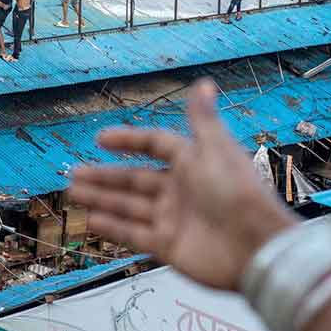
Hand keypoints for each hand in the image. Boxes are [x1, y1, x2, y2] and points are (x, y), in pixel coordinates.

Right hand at [68, 79, 295, 290]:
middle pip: (134, 179)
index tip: (100, 139)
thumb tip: (204, 83)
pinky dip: (112, 228)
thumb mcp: (216, 150)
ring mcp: (173, 219)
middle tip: (74, 172)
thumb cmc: (238, 194)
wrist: (256, 248)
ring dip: (101, 199)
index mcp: (192, 164)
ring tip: (74, 192)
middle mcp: (180, 190)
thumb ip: (203, 119)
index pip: (154, 146)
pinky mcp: (169, 246)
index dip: (128, 141)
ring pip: (128, 207)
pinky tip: (91, 220)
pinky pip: (134, 235)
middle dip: (104, 176)